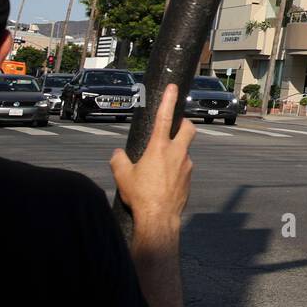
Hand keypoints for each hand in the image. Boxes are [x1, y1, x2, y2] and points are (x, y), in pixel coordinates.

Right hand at [110, 83, 194, 235]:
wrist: (159, 219)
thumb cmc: (141, 196)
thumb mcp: (122, 176)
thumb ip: (118, 160)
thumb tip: (117, 154)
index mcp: (159, 147)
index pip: (164, 117)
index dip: (168, 99)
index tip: (173, 87)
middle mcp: (177, 153)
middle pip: (189, 128)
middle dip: (184, 123)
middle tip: (176, 126)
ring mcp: (186, 166)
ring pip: (185, 150)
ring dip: (176, 151)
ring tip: (159, 166)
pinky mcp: (190, 179)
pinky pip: (184, 167)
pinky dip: (176, 169)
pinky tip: (164, 181)